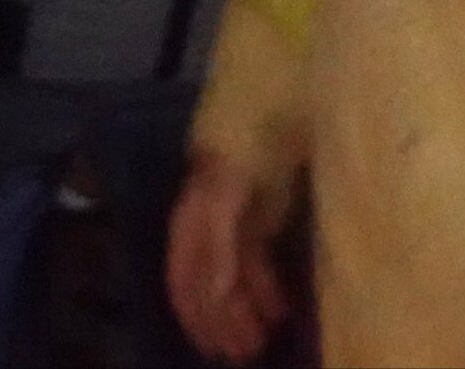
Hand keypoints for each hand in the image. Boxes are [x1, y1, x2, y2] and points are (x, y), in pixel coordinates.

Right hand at [166, 151, 291, 364]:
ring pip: (231, 278)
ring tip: (260, 341)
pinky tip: (279, 309)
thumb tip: (218, 291)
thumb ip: (219, 243)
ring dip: (243, 312)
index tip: (211, 345)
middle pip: (208, 283)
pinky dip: (264, 290)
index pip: (185, 275)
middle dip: (222, 320)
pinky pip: (253, 264)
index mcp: (193, 219)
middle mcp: (206, 227)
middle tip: (243, 354)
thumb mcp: (226, 197)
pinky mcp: (255, 223)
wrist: (275, 120)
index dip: (196, 311)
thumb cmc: (246, 156)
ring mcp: (231, 226)